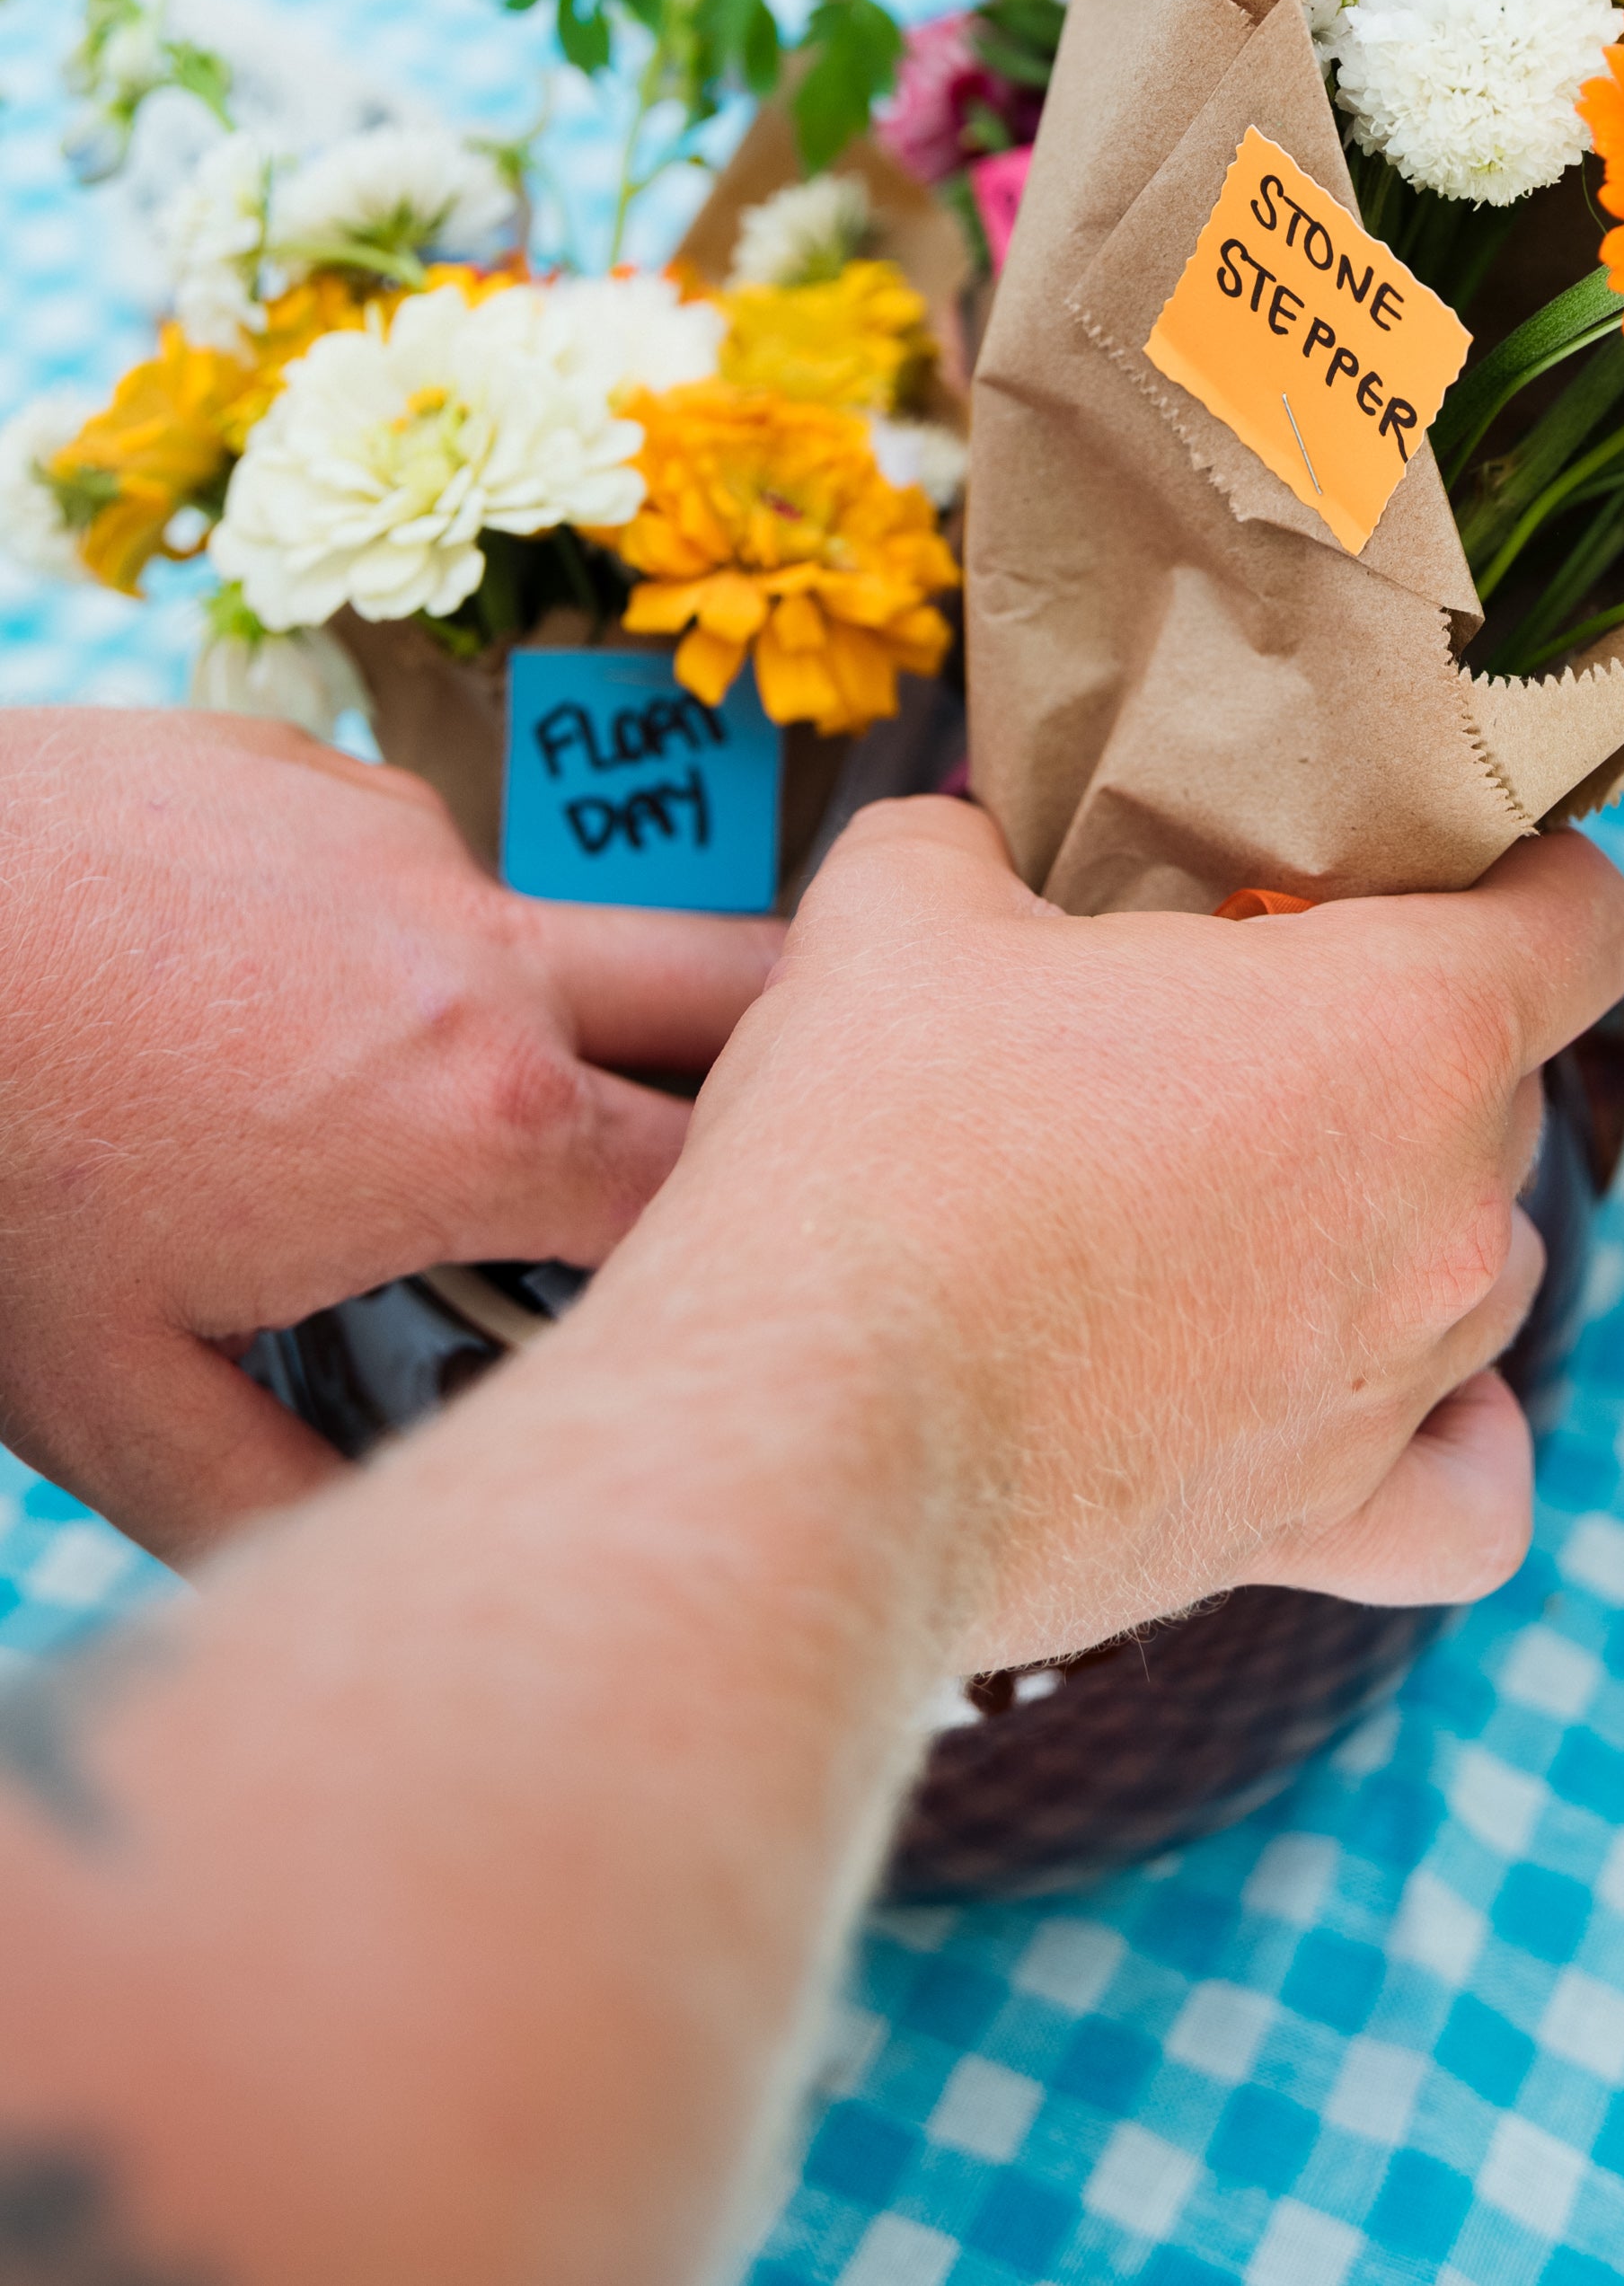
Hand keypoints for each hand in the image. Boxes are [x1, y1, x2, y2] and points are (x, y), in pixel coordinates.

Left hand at [0, 709, 782, 1565]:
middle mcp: (488, 955)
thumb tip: (406, 1568)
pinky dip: (361, 937)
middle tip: (786, 1136)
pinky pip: (395, 864)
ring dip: (513, 1018)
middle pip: (752, 986)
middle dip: (801, 1058)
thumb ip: (292, 1502)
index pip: (730, 1190)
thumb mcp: (114, 1403)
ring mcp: (402, 834)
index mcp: (483, 1124)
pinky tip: (224, 997)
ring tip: (339, 1100)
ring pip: (543, 933)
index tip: (758, 1292)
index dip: (768, 1246)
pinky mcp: (307, 761)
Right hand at [612, 796, 1623, 1665]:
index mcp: (1403, 1027)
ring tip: (1257, 1190)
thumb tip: (975, 841)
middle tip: (1238, 1018)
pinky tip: (1376, 1397)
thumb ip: (974, 839)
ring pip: (1487, 1270)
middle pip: (1505, 1088)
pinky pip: (1471, 1497)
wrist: (806, 1426)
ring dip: (1403, 1214)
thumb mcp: (906, 898)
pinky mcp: (1317, 1527)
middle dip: (1397, 1036)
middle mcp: (1443, 1213)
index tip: (1422, 867)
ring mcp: (1393, 1381)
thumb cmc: (879, 1143)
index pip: (1585, 921)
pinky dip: (1451, 1442)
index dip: (1526, 872)